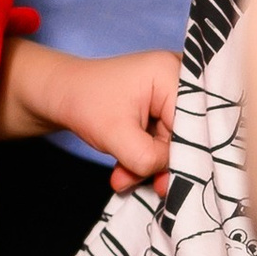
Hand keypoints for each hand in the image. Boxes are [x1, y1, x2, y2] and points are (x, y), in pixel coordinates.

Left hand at [0, 38, 177, 191]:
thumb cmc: (85, 104)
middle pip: (187, 133)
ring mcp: (175, 92)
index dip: (181, 156)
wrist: (63, 94)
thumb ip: (147, 158)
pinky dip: (147, 158)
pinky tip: (126, 170)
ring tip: (121, 177)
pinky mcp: (167, 107)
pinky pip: (167, 140)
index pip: (193, 124)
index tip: (165, 182)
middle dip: (159, 164)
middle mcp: (181, 77)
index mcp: (171, 73)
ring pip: (175, 142)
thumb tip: (173, 177)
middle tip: (135, 182)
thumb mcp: (115, 135)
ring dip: (149, 165)